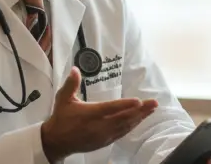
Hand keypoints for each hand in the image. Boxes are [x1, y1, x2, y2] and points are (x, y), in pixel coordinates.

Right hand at [41, 67, 157, 161]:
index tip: (138, 101)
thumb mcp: (63, 99)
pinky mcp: (105, 142)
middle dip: (140, 111)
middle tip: (154, 103)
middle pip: (123, 118)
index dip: (125, 105)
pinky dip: (132, 126)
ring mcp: (103, 136)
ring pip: (125, 127)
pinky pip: (122, 133)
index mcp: (89, 114)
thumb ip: (71, 84)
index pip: (110, 109)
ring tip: (152, 110)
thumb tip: (75, 69)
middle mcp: (98, 126)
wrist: (56, 142)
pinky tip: (140, 120)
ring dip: (140, 118)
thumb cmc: (61, 118)